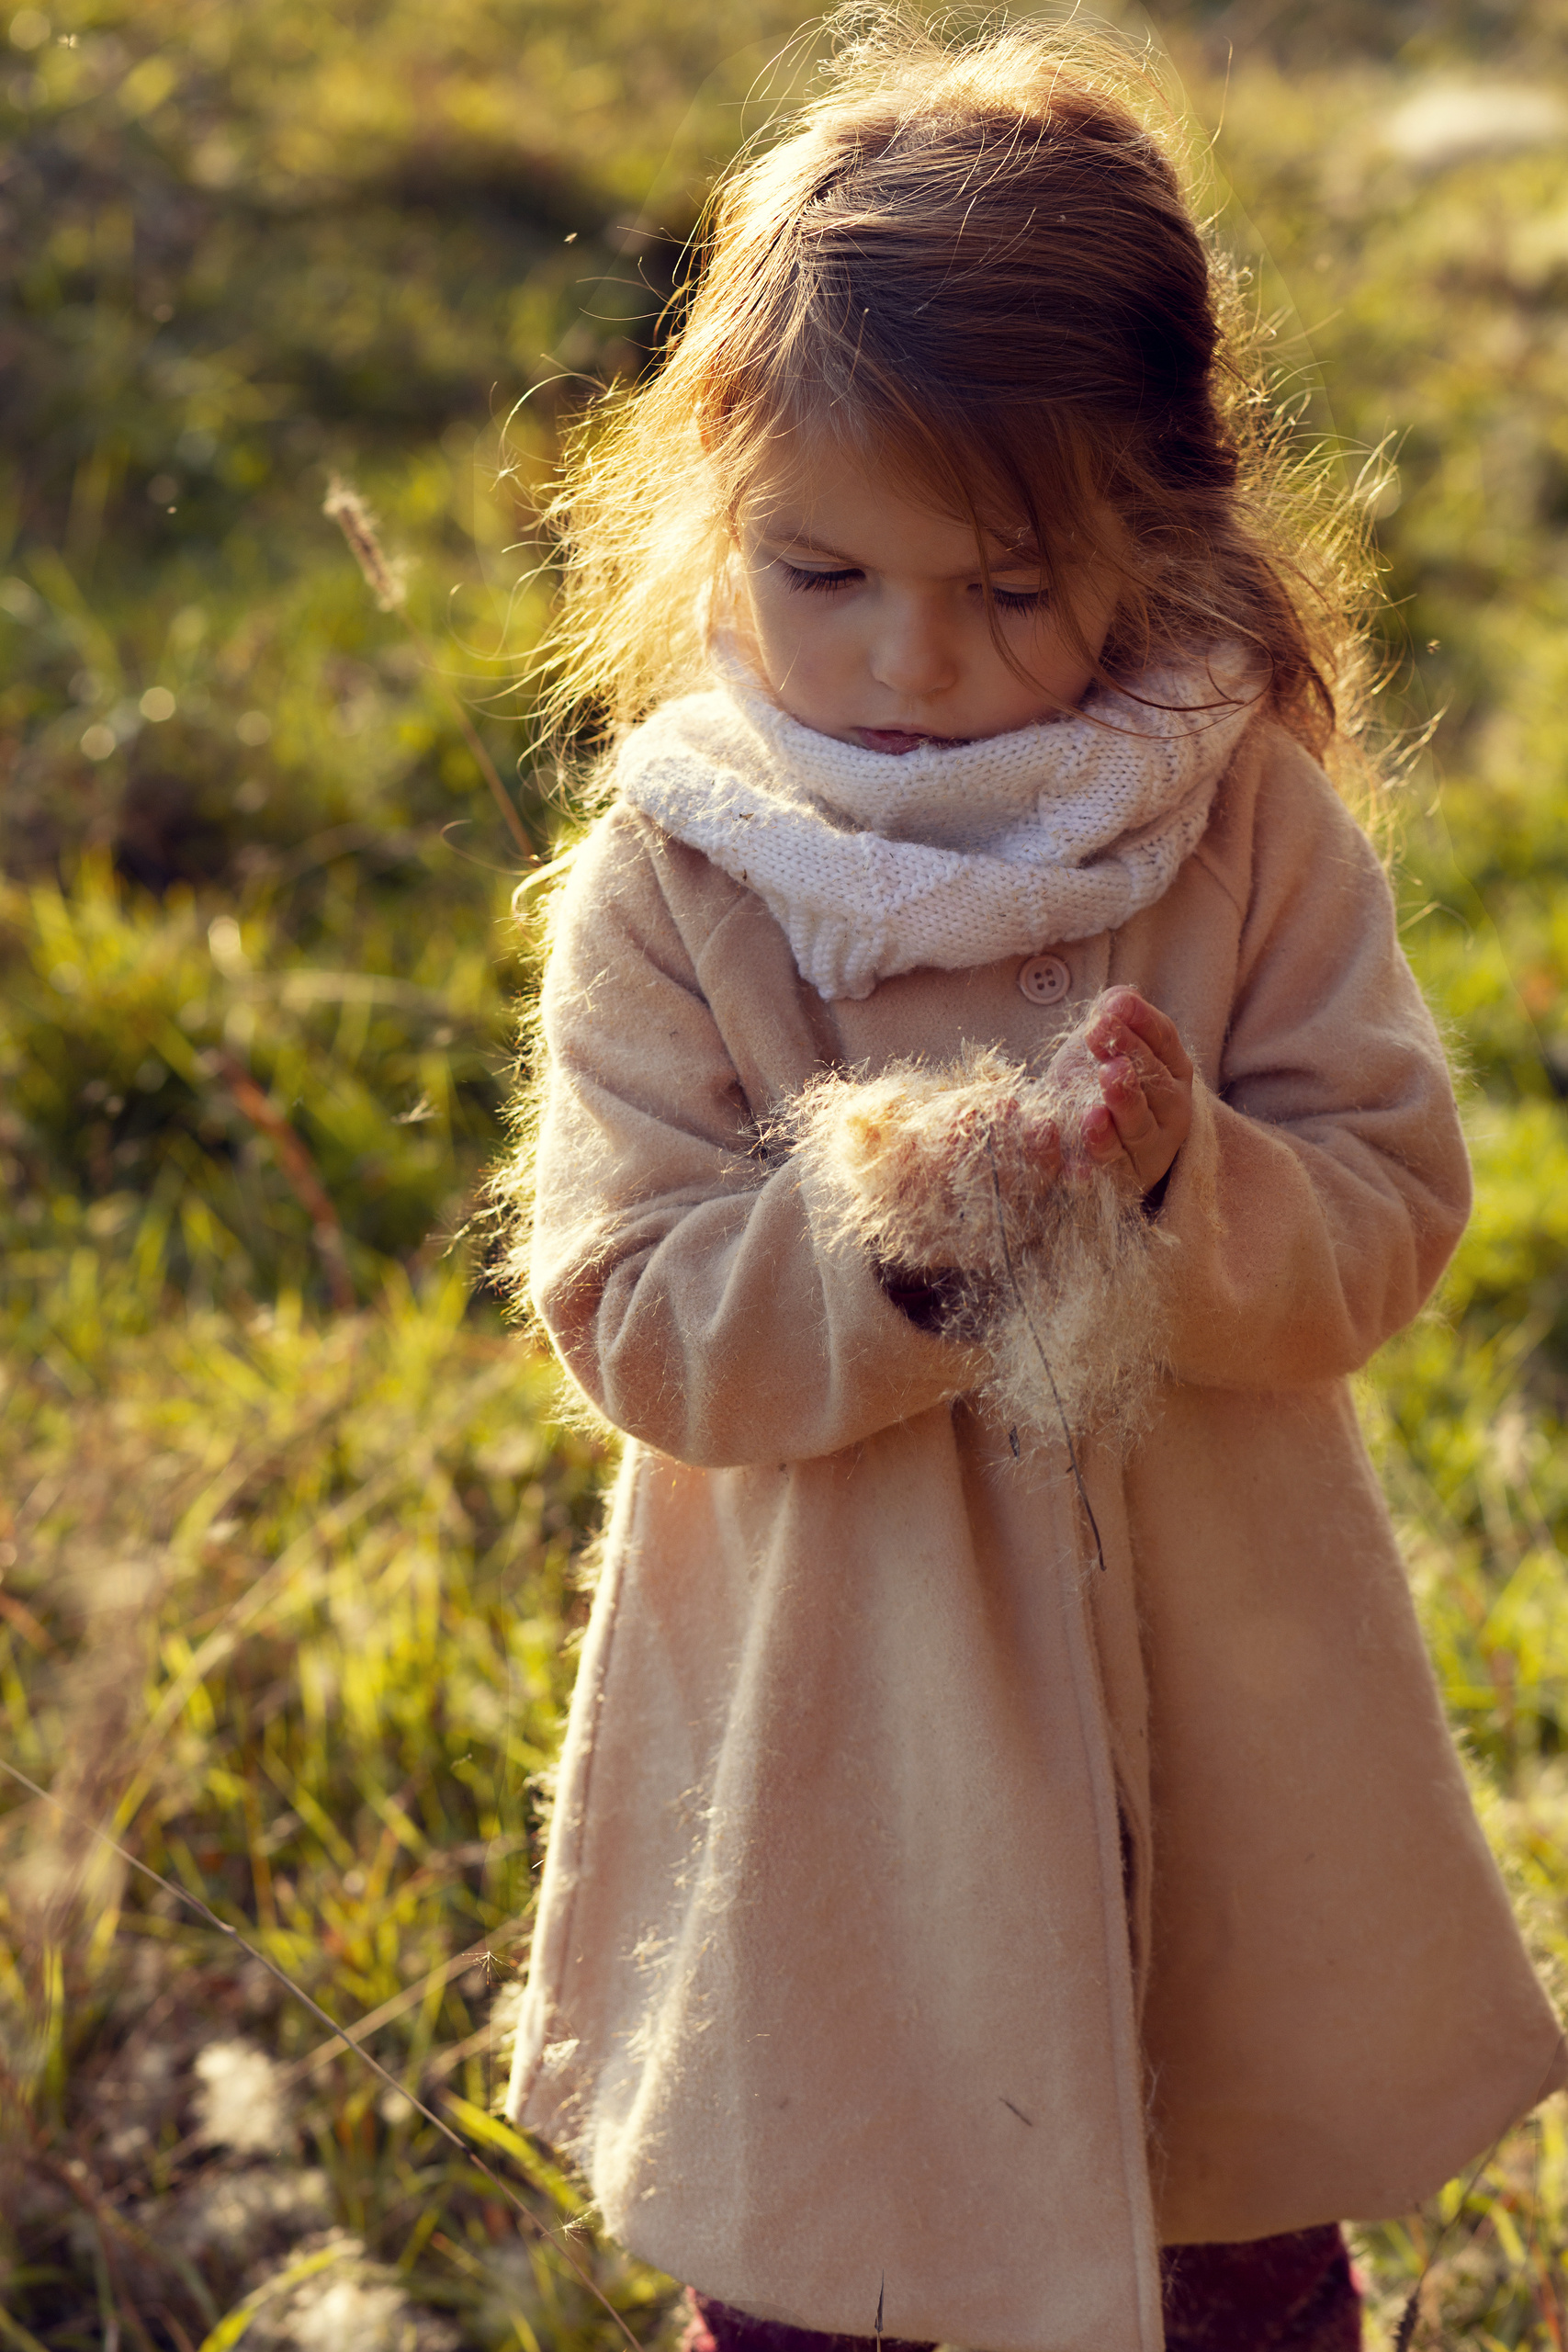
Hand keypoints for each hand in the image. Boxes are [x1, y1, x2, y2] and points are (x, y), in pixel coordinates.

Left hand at [1074, 989, 1192, 1197]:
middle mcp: (1168, 1115)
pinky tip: (1052, 1140)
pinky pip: (1096, 1173)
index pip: (1165, 1044)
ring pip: (1134, 1135)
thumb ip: (1113, 1020)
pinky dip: (1075, 1163)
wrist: (1082, 1144)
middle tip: (1106, 1053)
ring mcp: (1143, 1150)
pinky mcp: (1112, 1180)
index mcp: (1173, 1074)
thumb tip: (1121, 996)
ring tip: (1093, 1110)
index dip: (1142, 1025)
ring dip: (1116, 1118)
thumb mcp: (1104, 1046)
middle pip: (1155, 1091)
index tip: (1113, 1007)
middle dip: (1133, 1070)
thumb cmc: (1096, 1082)